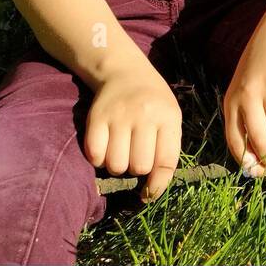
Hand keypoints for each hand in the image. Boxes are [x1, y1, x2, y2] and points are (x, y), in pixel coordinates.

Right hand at [84, 60, 181, 202]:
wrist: (125, 71)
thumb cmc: (153, 102)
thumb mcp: (170, 117)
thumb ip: (167, 149)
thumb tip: (152, 189)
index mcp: (169, 117)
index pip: (166, 162)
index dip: (158, 185)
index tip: (149, 194)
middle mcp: (144, 115)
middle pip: (139, 167)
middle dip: (137, 170)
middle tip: (135, 156)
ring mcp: (119, 115)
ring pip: (116, 165)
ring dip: (117, 166)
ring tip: (121, 152)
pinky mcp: (96, 117)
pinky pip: (94, 155)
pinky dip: (99, 159)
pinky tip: (105, 148)